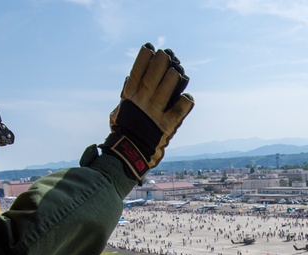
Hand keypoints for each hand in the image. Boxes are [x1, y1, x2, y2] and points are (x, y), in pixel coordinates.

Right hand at [101, 44, 193, 179]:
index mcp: (130, 98)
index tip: (149, 47)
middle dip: (159, 65)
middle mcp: (143, 104)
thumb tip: (130, 79)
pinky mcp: (168, 126)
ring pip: (165, 92)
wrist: (130, 154)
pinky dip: (184, 103)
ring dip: (172, 80)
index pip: (136, 74)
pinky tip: (188, 97)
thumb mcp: (119, 112)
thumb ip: (127, 96)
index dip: (143, 59)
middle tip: (166, 54)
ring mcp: (155, 114)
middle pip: (152, 79)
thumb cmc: (125, 132)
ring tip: (177, 71)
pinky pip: (178, 111)